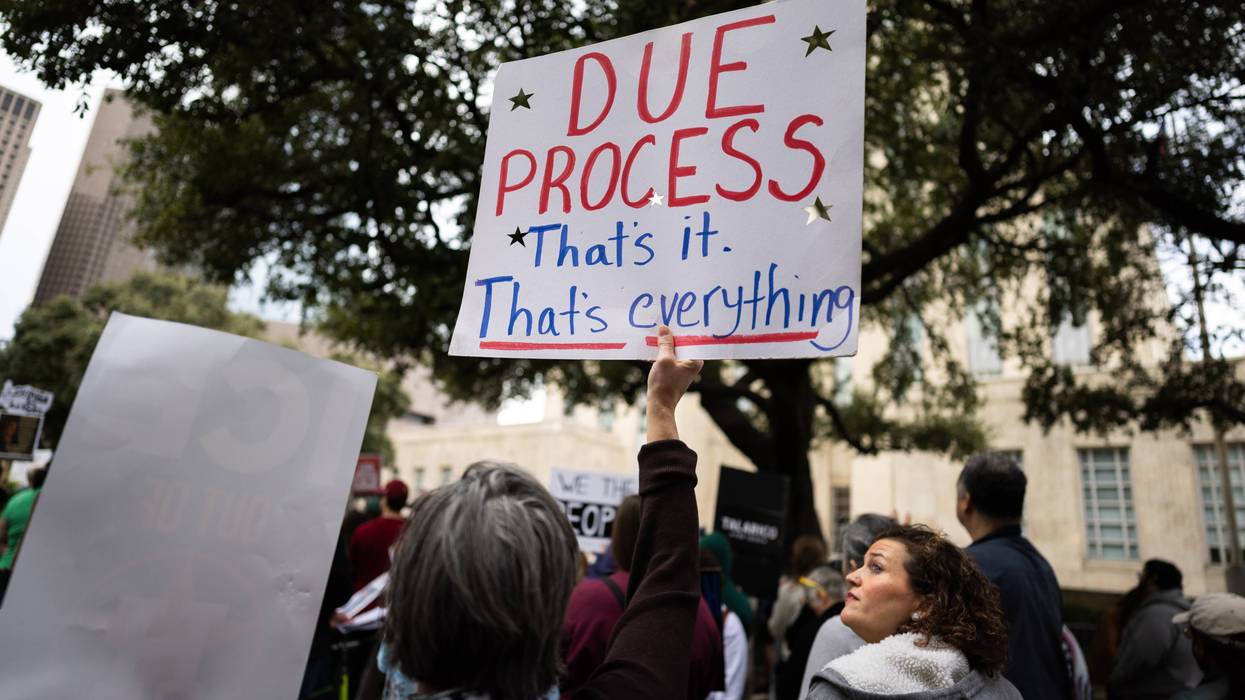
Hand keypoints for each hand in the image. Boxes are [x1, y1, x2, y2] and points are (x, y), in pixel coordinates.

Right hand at [646, 325, 702, 440]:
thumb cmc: (664, 383)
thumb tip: (664, 328)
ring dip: (665, 344)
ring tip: (656, 333)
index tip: (673, 319)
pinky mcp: (675, 372)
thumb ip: (665, 343)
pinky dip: (662, 352)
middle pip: (682, 344)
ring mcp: (684, 368)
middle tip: (662, 324)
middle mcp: (692, 363)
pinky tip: (653, 347)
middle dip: (671, 336)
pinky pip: (670, 357)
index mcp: (696, 359)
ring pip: (674, 350)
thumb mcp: (663, 359)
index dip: (681, 330)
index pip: (690, 339)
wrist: (659, 404)